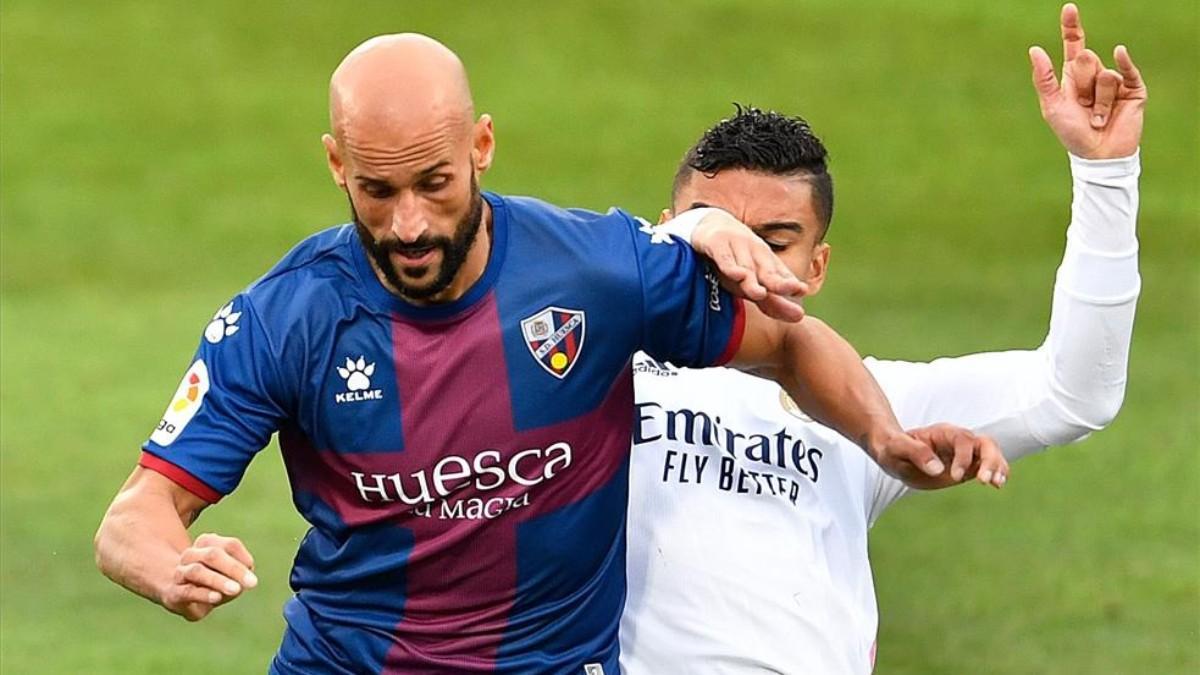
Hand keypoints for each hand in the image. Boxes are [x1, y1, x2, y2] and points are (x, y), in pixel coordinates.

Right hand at [160, 532, 257, 621]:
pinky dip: (204, 594)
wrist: (177, 594)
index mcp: (207, 543)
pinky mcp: (174, 593)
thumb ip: (237, 574)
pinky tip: (216, 597)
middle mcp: (191, 554)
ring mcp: (180, 573)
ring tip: (236, 590)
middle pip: (213, 555)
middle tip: (252, 583)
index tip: (252, 568)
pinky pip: (188, 591)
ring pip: (198, 571)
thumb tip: (242, 583)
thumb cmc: (212, 581)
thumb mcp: (229, 574)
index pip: (230, 545)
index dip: (243, 557)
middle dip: (234, 569)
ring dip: (219, 581)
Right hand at [691, 210, 808, 321]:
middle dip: (778, 281)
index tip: (802, 291)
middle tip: (791, 289)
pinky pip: (723, 256)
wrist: (710, 226)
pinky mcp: (716, 243)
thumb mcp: (753, 281)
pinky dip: (729, 265)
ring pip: (745, 266)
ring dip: (751, 280)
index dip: (790, 283)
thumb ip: (773, 302)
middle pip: (767, 271)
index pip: (780, 276)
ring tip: (759, 293)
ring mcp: (736, 246)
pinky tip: (736, 275)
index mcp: (767, 263)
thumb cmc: (736, 261)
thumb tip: (800, 317)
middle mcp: (755, 254)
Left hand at [868, 424, 1007, 490]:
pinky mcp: (967, 466)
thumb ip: (915, 453)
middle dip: (990, 460)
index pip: (962, 440)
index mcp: (942, 433)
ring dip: (998, 467)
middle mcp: (958, 440)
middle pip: (984, 443)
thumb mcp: (896, 448)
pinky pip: (988, 466)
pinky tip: (997, 485)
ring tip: (997, 484)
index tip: (954, 476)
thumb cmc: (892, 447)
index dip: (963, 457)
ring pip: (991, 453)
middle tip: (985, 481)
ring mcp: (965, 452)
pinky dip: (997, 473)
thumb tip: (937, 469)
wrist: (893, 452)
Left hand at [1029, 3, 1146, 158]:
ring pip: (1104, 74)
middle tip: (1083, 105)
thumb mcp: (1052, 106)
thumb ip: (1044, 78)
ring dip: (1098, 101)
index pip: (1074, 45)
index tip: (1069, 8)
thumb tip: (1035, 48)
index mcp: (1073, 76)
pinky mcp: (1133, 89)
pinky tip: (1120, 52)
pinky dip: (1123, 63)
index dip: (1071, 27)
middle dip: (1082, 84)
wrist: (1097, 154)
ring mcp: (1115, 81)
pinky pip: (1127, 70)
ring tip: (1098, 118)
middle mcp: (1094, 75)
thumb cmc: (1072, 133)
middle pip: (1086, 60)